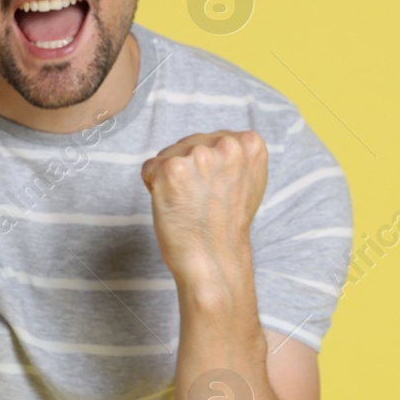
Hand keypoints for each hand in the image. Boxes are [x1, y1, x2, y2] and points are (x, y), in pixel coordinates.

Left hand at [141, 130, 268, 284]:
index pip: (211, 140)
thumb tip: (217, 141)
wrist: (214, 259)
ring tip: (188, 204)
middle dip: (187, 170)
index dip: (207, 169)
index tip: (216, 191)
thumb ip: (235, 157)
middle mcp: (227, 145)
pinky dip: (153, 187)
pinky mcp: (170, 169)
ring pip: (168, 155)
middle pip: (188, 144)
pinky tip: (173, 205)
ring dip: (170, 179)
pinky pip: (149, 168)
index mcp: (249, 143)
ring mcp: (198, 155)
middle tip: (200, 201)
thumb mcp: (247, 181)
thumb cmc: (226, 226)